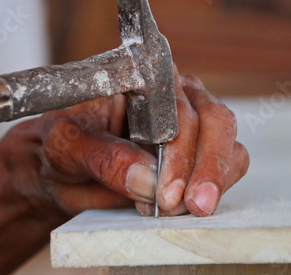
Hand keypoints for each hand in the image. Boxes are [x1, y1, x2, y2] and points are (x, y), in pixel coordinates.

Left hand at [0, 68, 248, 216]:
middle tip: (186, 206)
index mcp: (143, 80)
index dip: (178, 147)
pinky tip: (184, 206)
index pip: (175, 104)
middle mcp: (175, 95)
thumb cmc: (62, 145)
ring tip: (180, 210)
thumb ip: (105, 158)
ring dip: (213, 181)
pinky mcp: (201, 153)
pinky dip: (215, 189)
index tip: (165, 191)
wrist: (61, 169)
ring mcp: (194, 123)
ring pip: (229, 145)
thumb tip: (147, 179)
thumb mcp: (68, 147)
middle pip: (214, 121)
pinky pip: (229, 167)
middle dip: (204, 168)